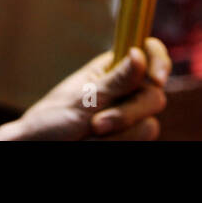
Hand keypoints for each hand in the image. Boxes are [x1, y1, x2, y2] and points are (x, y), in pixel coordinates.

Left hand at [0, 40, 170, 140]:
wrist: (42, 149)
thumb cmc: (54, 120)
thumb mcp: (84, 98)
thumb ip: (117, 80)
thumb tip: (139, 53)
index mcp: (116, 68)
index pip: (150, 53)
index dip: (159, 61)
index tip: (157, 78)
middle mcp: (128, 90)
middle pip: (155, 96)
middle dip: (127, 113)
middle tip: (96, 124)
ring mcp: (130, 117)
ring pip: (149, 124)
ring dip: (119, 134)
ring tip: (89, 135)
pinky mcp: (129, 138)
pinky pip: (141, 142)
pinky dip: (117, 144)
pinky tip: (96, 143)